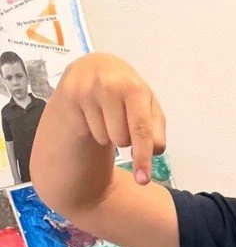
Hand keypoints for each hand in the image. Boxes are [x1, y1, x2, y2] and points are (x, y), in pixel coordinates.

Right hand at [55, 54, 167, 183]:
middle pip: (121, 139)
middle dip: (126, 138)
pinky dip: (92, 129)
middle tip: (122, 118)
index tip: (143, 180)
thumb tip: (154, 152)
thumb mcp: (149, 105)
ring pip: (102, 138)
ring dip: (108, 134)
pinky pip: (85, 132)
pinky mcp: (68, 97)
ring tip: (108, 114)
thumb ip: (156, 129)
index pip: (140, 130)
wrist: (96, 67)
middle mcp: (108, 86)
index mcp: (133, 88)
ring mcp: (85, 90)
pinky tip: (93, 113)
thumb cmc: (129, 91)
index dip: (142, 157)